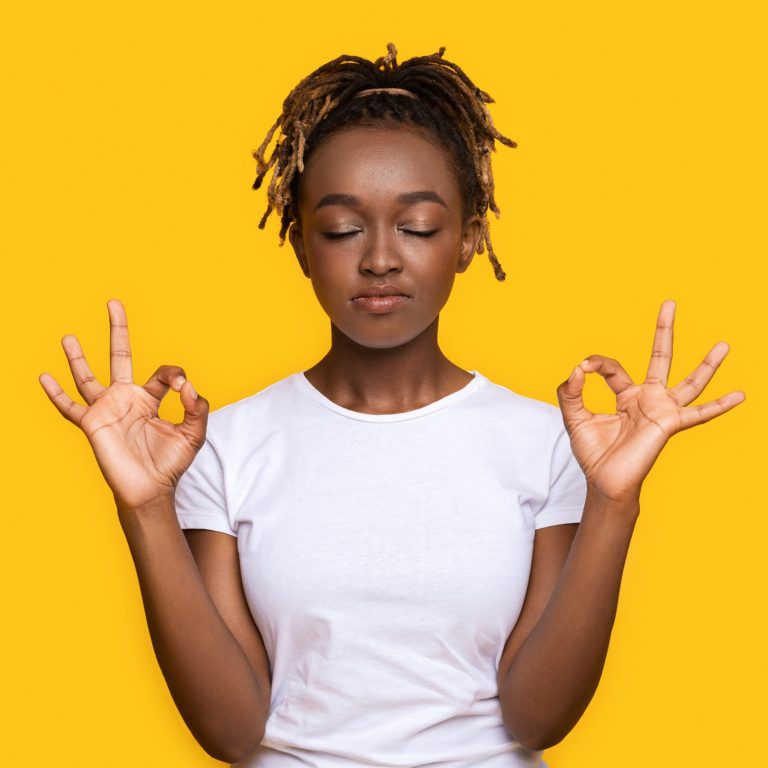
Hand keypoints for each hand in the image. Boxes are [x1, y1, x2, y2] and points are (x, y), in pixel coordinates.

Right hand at [39, 299, 208, 510]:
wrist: (151, 490)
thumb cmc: (171, 463)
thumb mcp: (194, 433)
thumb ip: (197, 407)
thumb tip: (187, 386)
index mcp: (151, 398)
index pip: (162, 373)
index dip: (174, 376)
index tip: (182, 391)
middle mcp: (127, 399)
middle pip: (120, 356)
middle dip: (118, 330)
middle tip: (114, 303)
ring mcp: (107, 409)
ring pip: (88, 377)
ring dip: (78, 357)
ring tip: (69, 337)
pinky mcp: (92, 424)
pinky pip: (69, 407)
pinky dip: (56, 394)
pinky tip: (44, 377)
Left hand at [556, 300, 745, 503]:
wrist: (604, 482)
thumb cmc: (593, 454)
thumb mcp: (574, 417)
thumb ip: (570, 392)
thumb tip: (576, 368)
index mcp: (626, 396)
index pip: (613, 368)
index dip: (596, 363)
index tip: (583, 368)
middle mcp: (647, 399)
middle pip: (660, 358)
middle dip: (664, 331)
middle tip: (670, 303)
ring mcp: (662, 410)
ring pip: (689, 382)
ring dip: (706, 365)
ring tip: (724, 345)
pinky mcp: (669, 424)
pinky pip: (699, 413)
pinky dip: (720, 405)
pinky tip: (740, 396)